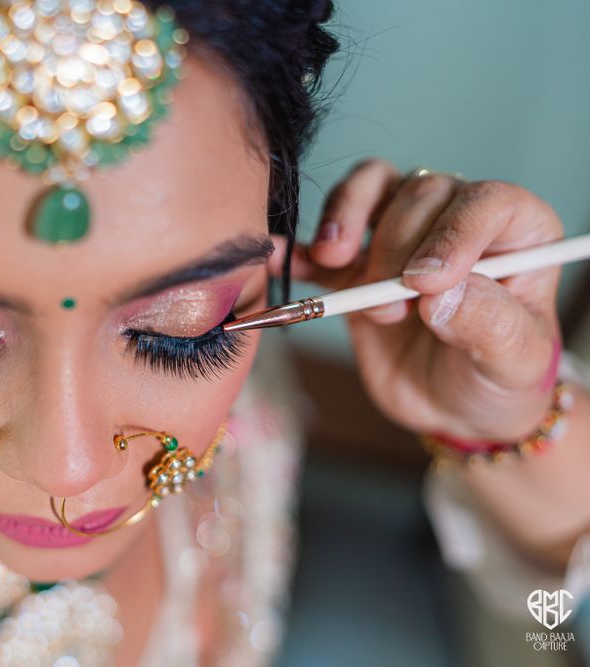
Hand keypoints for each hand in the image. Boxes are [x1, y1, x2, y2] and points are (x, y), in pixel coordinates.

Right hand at [269, 159, 564, 441]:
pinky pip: (321, 244)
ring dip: (346, 217)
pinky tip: (279, 258)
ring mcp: (401, 238)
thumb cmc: (500, 378)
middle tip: (391, 309)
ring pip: (372, 186)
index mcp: (514, 233)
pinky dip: (297, 249)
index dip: (453, 232)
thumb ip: (490, 324)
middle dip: (395, 247)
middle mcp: (457, 221)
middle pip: (419, 193)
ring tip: (332, 262)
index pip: (485, 201)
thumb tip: (442, 293)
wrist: (457, 409)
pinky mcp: (355, 268)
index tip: (425, 283)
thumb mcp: (514, 361)